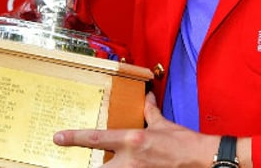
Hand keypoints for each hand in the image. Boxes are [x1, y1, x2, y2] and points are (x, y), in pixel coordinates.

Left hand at [53, 92, 218, 167]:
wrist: (201, 160)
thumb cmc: (184, 143)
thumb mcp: (164, 125)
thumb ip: (151, 113)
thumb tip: (147, 99)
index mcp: (133, 139)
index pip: (97, 138)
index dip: (75, 138)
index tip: (59, 138)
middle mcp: (130, 159)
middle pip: (98, 167)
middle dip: (83, 167)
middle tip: (65, 164)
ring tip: (91, 165)